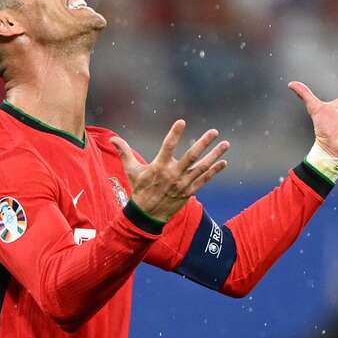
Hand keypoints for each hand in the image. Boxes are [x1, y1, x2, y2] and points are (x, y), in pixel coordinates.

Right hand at [110, 120, 229, 222]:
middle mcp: (173, 174)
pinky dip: (214, 171)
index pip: (168, 146)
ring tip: (226, 144)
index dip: (174, 133)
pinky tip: (224, 162)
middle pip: (191, 156)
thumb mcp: (131, 170)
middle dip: (204, 143)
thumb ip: (124, 152)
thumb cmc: (139, 190)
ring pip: (202, 167)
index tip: (182, 121)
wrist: (147, 216)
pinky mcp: (189, 191)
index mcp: (159, 167)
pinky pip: (204, 179)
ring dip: (215, 155)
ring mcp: (183, 183)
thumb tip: (112, 139)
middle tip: (214, 132)